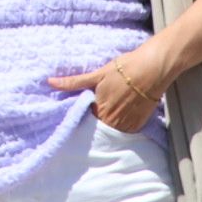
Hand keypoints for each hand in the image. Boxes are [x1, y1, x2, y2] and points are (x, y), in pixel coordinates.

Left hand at [47, 45, 164, 132]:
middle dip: (95, 123)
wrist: (151, 69)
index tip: (82, 115)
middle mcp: (111, 121)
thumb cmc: (123, 70)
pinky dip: (122, 126)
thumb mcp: (96, 75)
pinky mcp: (138, 125)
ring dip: (109, 126)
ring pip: (112, 131)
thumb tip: (50, 82)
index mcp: (98, 110)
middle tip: (99, 112)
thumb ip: (73, 82)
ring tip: (111, 114)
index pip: (84, 122)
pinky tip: (122, 115)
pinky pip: (126, 132)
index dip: (82, 118)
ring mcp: (126, 124)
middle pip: (98, 128)